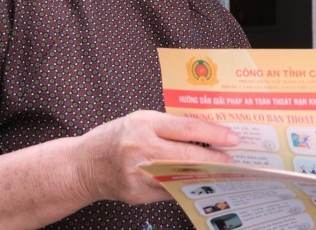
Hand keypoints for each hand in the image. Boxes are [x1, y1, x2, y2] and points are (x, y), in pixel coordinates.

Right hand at [77, 110, 239, 204]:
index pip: (186, 128)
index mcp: (144, 124)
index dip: (213, 134)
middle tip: (232, 160)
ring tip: (220, 172)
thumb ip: (168, 126)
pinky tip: (196, 183)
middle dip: (215, 158)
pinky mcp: (137, 194)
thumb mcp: (139, 121)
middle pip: (187, 154)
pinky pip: (169, 191)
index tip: (232, 138)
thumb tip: (204, 135)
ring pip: (181, 176)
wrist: (83, 165)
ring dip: (203, 175)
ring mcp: (139, 174)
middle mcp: (141, 148)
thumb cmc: (114, 138)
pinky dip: (184, 186)